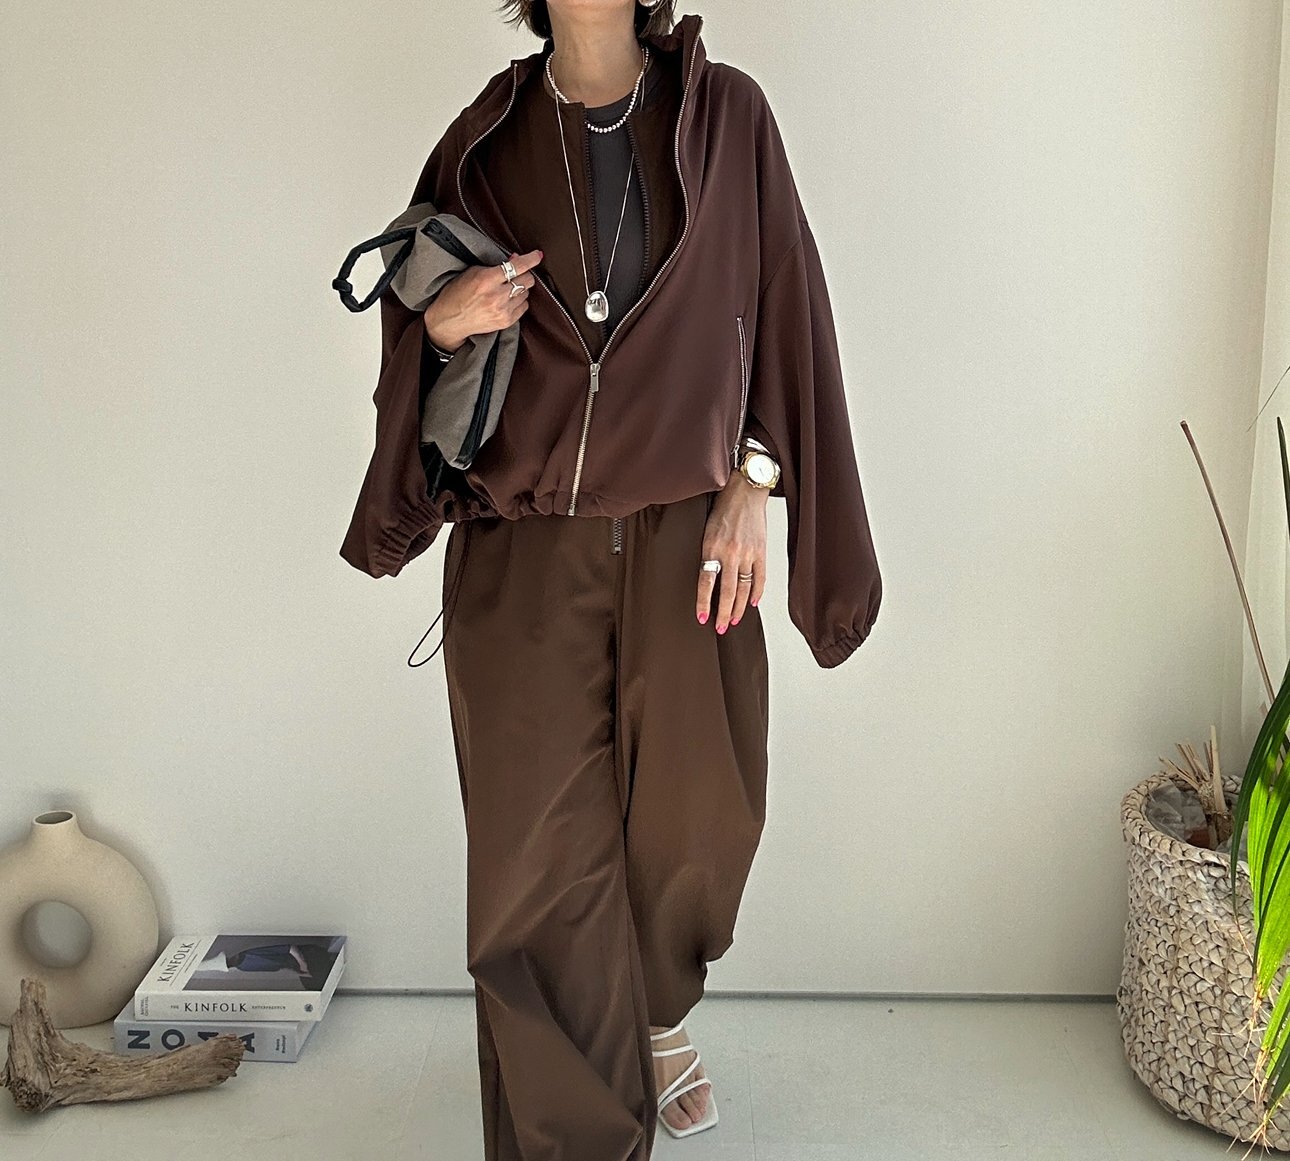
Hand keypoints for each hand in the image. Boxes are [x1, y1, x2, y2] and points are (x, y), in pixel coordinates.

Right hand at [423, 248, 542, 351]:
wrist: (449, 320)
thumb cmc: (458, 293)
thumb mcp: (473, 272)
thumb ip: (496, 265)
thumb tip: (516, 259)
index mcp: (487, 280)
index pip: (516, 267)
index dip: (530, 259)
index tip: (538, 255)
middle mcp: (497, 296)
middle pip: (527, 280)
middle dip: (523, 274)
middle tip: (515, 274)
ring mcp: (503, 311)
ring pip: (526, 293)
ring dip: (519, 288)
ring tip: (505, 289)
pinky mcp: (506, 322)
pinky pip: (524, 306)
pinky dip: (519, 301)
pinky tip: (506, 301)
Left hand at [695, 470, 769, 632]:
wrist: (745, 491)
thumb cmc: (723, 509)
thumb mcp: (706, 530)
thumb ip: (707, 554)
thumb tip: (705, 579)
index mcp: (712, 547)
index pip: (706, 582)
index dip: (704, 602)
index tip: (702, 618)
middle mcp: (730, 552)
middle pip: (727, 591)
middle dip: (723, 613)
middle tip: (720, 628)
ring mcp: (748, 553)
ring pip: (743, 588)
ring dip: (738, 608)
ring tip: (733, 620)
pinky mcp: (761, 551)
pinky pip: (760, 578)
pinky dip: (756, 593)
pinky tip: (751, 604)